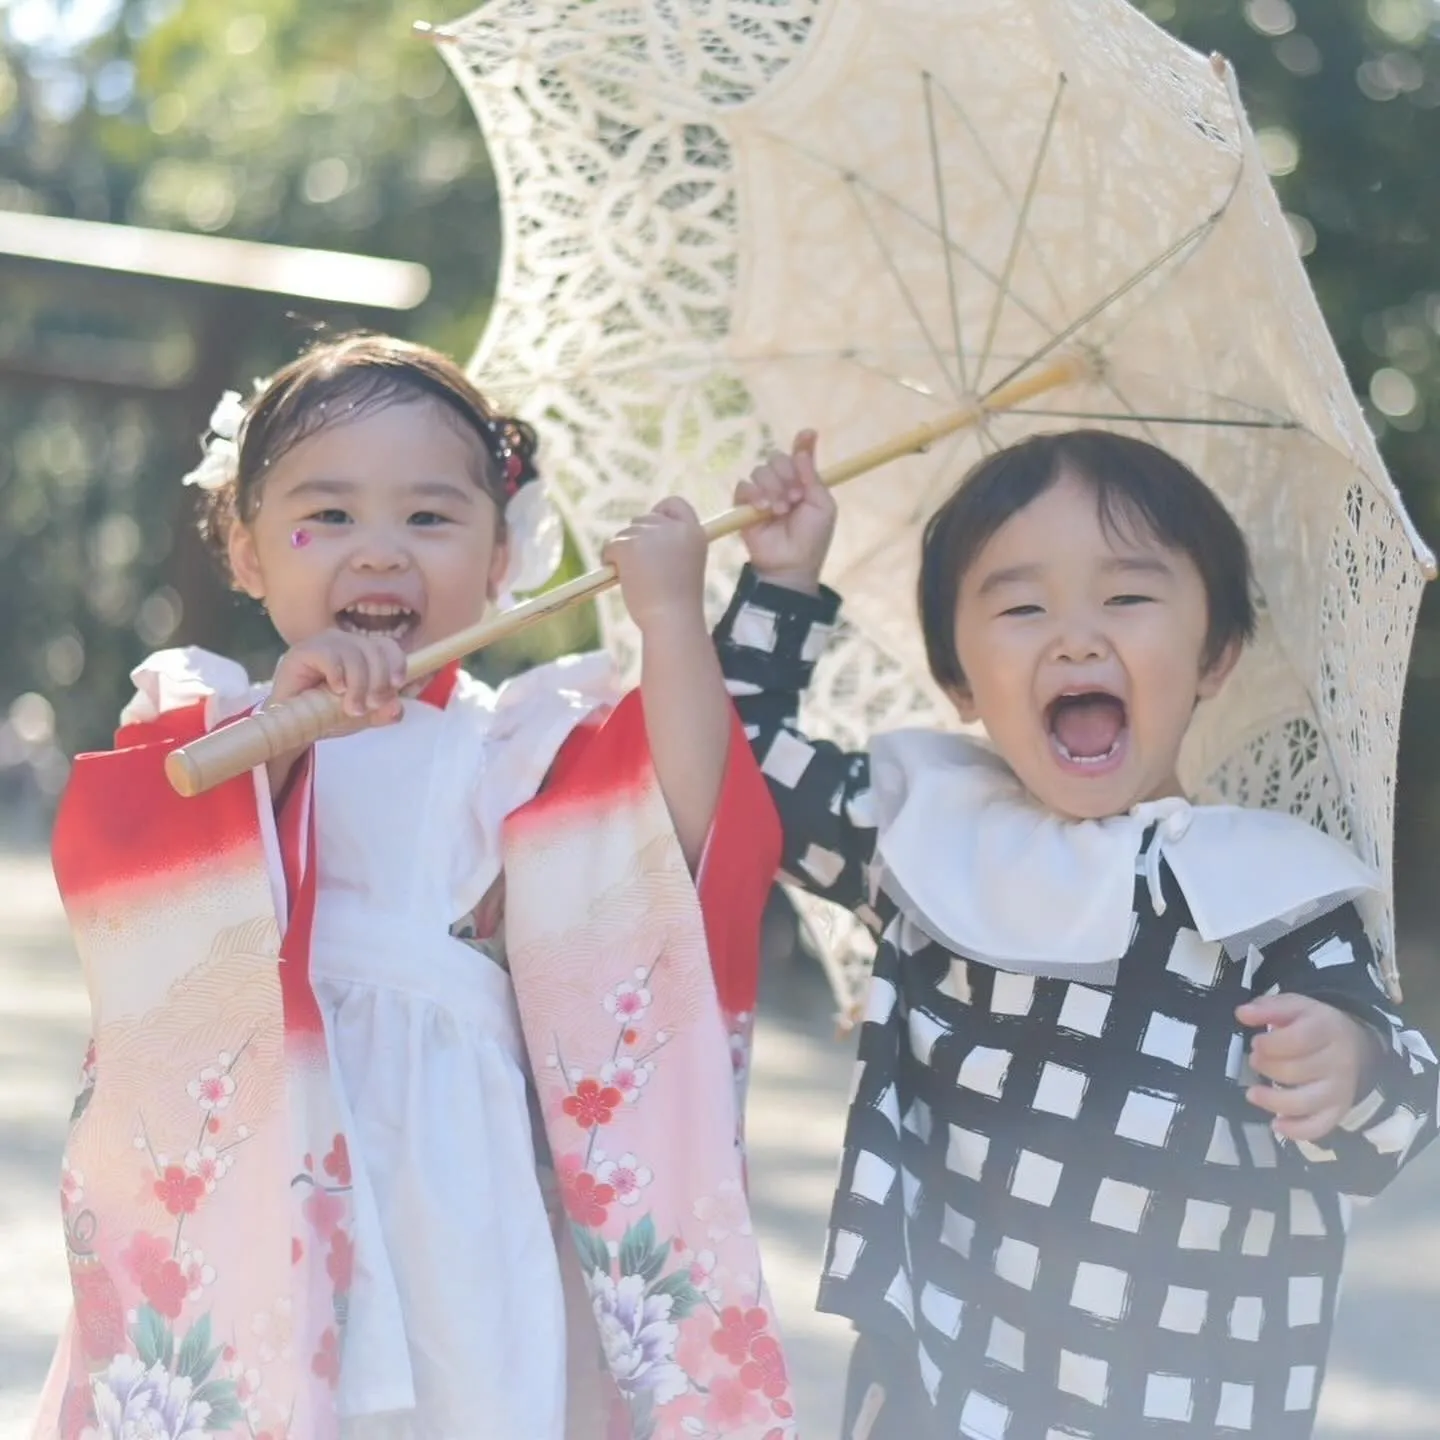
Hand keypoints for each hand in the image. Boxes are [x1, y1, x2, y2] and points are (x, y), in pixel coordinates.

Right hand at [269, 629, 406, 728]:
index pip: (388, 647)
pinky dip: (337, 674)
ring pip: (354, 654)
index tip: (397, 685)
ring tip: (352, 708)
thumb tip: (398, 709)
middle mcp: (347, 643)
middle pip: (374, 650)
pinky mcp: (304, 650)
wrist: (291, 724)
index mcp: (364, 653)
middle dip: (378, 681)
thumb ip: (381, 713)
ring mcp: (325, 644)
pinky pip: (329, 655)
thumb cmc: (326, 713)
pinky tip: (336, 690)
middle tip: (372, 705)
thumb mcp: (360, 717)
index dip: (396, 663)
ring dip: (358, 684)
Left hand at [603, 497, 706, 635]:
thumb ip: (671, 547)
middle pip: (644, 519)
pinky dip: (610, 560)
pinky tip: (622, 579)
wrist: (672, 620)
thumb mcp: (685, 567)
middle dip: (636, 540)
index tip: (652, 530)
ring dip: (623, 553)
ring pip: (625, 534)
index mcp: (695, 533)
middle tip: (639, 567)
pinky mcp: (630, 545)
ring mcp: (651, 534)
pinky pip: (611, 546)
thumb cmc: (678, 605)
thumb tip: (642, 537)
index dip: (660, 512)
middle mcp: (675, 528)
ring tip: (635, 580)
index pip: (675, 504)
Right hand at [734, 429, 835, 592]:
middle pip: (776, 458)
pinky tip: (765, 508)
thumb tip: (806, 436)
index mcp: (802, 482)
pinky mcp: (743, 506)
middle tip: (796, 497)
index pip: (798, 455)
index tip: (807, 435)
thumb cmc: (812, 538)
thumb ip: (812, 474)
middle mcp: (781, 484)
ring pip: (760, 470)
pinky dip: (754, 494)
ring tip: (782, 510)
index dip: (802, 444)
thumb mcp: (822, 505)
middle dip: (787, 474)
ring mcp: (761, 493)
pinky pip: (743, 487)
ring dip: (773, 488)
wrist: (792, 564)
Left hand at [1237, 993, 1379, 1141]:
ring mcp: (1340, 1089)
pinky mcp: (1338, 1110)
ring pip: (1305, 1102)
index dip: (1271, 1044)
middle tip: (1255, 1060)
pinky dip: (1297, 1131)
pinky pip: (1320, 1127)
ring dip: (1273, 1101)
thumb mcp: (1294, 1007)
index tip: (1256, 1043)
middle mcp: (1338, 1062)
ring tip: (1252, 1093)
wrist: (1354, 1044)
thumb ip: (1267, 1008)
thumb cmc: (1314, 1024)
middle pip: (1296, 1071)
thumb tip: (1242, 1014)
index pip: (1299, 1040)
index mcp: (1327, 1030)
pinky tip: (1276, 1124)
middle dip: (1267, 1067)